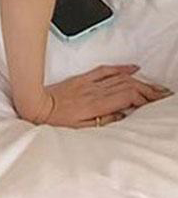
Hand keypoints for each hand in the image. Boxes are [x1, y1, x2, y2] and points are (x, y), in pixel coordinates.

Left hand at [18, 64, 173, 127]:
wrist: (36, 105)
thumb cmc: (56, 120)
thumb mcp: (81, 129)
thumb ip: (103, 122)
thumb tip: (122, 116)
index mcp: (96, 105)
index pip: (128, 96)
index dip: (145, 96)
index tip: (157, 100)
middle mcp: (95, 91)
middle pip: (128, 85)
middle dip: (148, 89)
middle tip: (162, 93)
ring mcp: (89, 83)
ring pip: (119, 77)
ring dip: (139, 79)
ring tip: (153, 84)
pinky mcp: (82, 78)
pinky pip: (104, 70)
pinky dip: (120, 68)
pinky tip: (131, 68)